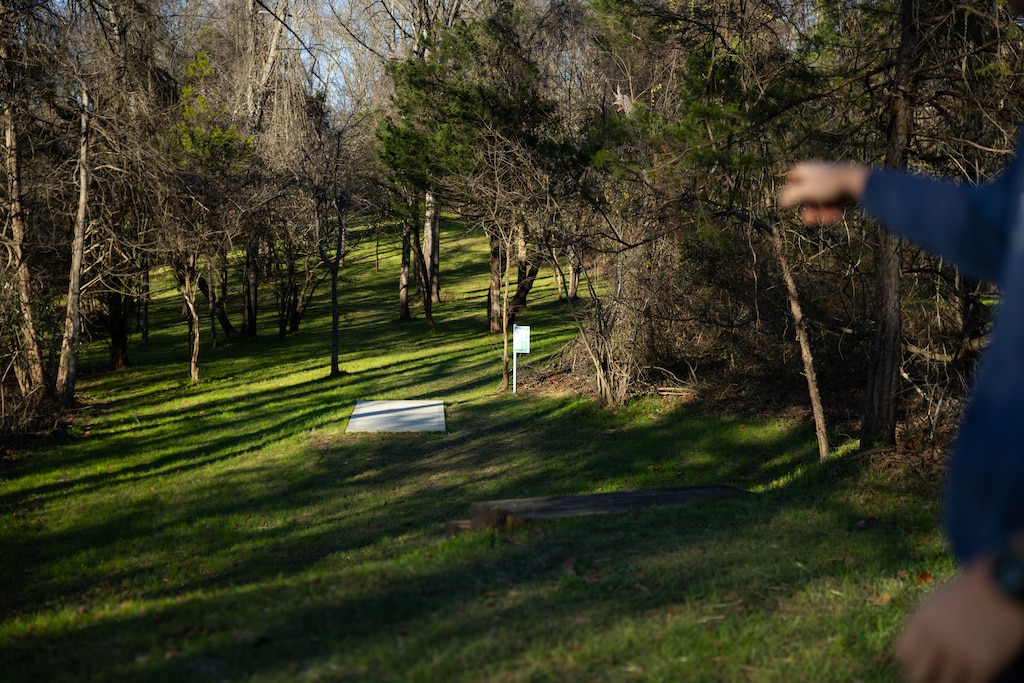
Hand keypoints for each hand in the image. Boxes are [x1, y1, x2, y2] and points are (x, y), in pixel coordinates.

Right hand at [778, 162, 868, 224]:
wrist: (860, 182)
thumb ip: (790, 196)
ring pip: (821, 200)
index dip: (789, 187)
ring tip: (824, 220)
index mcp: (809, 169)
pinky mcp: (844, 189)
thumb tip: (781, 201)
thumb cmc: (831, 184)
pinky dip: (832, 210)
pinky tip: (834, 216)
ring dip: (821, 212)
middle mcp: (820, 173)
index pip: (793, 175)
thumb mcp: (805, 191)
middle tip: (808, 219)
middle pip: (808, 192)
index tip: (788, 200)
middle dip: (808, 207)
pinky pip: (834, 202)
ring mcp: (832, 181)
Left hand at [897, 557, 1023, 682]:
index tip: (924, 662)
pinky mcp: (983, 664)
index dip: (912, 661)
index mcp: (922, 623)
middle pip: (918, 676)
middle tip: (939, 674)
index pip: (903, 655)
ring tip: (959, 675)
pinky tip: (976, 677)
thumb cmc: (971, 592)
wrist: (1003, 585)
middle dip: (927, 676)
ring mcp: (959, 654)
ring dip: (950, 681)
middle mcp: (936, 640)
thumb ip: (923, 623)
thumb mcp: (937, 601)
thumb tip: (916, 645)